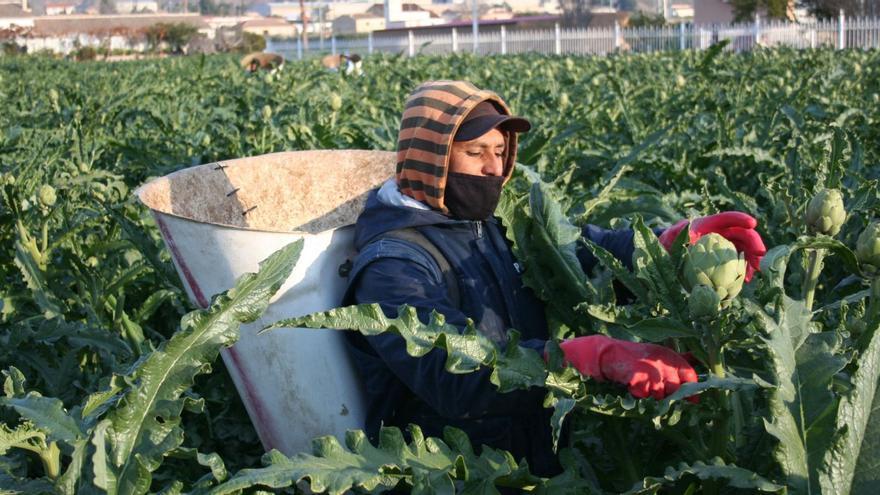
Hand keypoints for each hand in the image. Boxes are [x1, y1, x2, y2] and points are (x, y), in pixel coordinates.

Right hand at [558, 335, 697, 400]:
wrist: (611, 353)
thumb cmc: (637, 357)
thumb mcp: (659, 355)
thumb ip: (678, 361)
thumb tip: (698, 362)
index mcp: (669, 355)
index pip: (689, 374)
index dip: (692, 389)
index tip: (693, 400)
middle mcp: (662, 362)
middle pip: (674, 388)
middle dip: (667, 394)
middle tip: (656, 390)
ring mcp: (649, 370)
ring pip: (659, 394)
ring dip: (651, 394)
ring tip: (642, 384)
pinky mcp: (637, 378)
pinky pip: (643, 394)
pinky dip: (638, 393)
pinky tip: (633, 384)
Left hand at [658, 211, 765, 281]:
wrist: (669, 253)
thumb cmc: (670, 241)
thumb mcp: (673, 237)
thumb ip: (680, 235)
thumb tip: (691, 238)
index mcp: (709, 224)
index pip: (728, 218)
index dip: (741, 219)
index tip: (752, 223)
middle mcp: (721, 233)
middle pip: (742, 235)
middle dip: (754, 244)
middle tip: (760, 255)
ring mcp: (725, 246)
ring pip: (744, 249)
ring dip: (752, 260)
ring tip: (755, 271)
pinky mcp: (725, 259)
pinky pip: (738, 263)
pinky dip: (742, 270)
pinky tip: (745, 280)